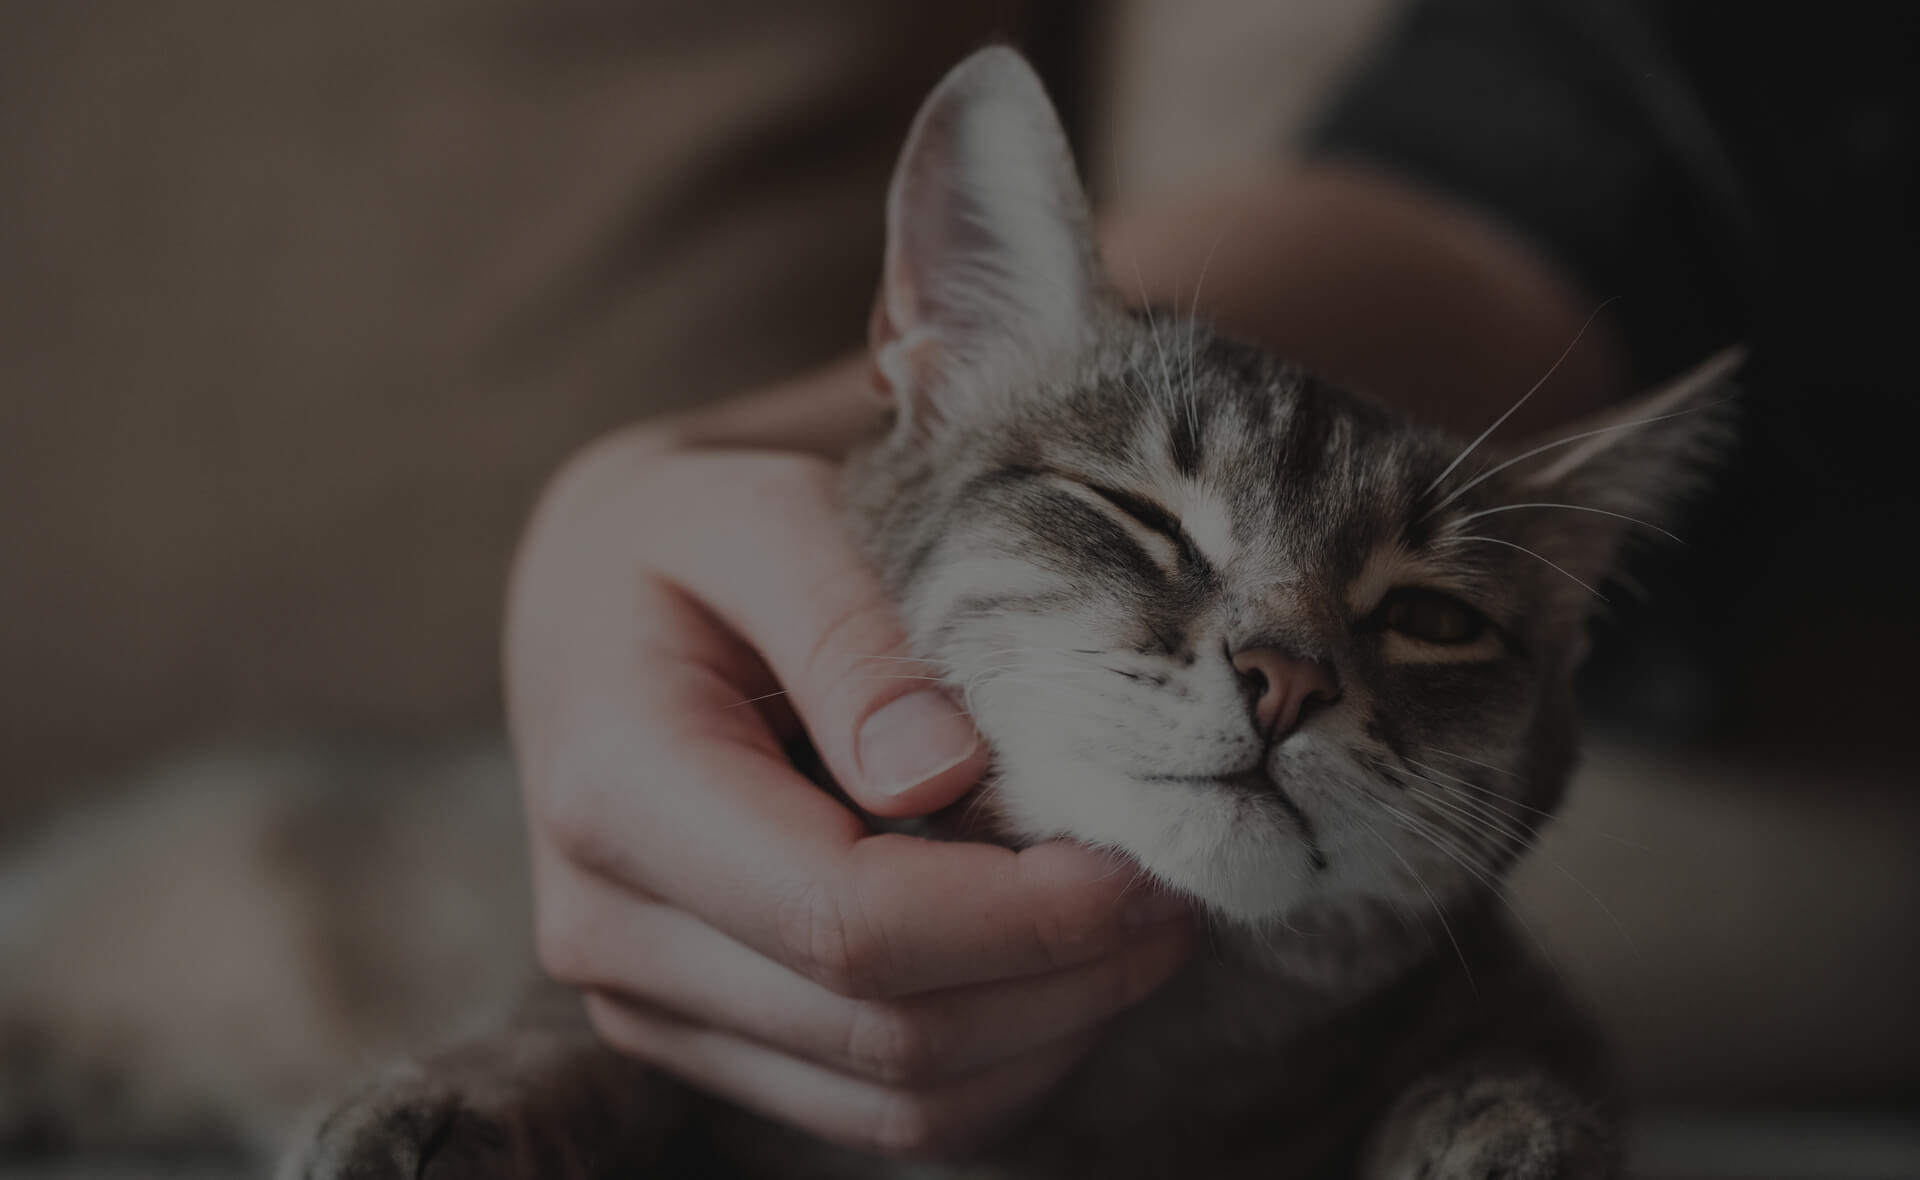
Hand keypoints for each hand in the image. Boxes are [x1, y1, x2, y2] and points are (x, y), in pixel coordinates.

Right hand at [504, 430, 1194, 1158]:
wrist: (591, 606)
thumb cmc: (691, 540)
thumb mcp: (760, 516)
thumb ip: (845, 631)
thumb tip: (943, 777)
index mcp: (617, 790)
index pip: (845, 918)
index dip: (1019, 917)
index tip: (1140, 863)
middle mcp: (609, 928)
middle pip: (884, 1034)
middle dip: (1062, 979)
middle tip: (1175, 889)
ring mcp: (648, 1001)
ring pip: (894, 1103)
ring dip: (1047, 1033)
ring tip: (1140, 928)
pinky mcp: (705, 1033)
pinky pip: (877, 1112)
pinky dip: (999, 1059)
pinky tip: (1060, 967)